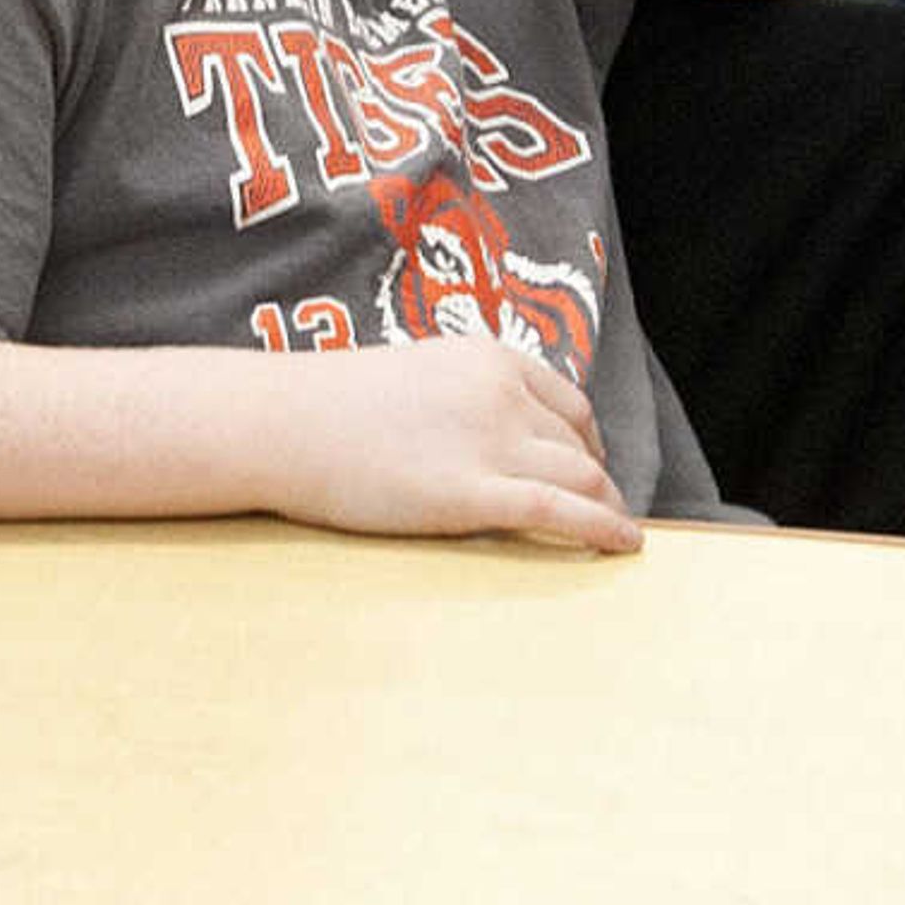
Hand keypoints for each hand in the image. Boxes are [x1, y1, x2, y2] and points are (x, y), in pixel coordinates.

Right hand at [274, 338, 641, 554]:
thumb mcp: (419, 376)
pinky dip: (602, 528)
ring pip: (581, 477)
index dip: (590, 443)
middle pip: (578, 444)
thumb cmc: (331, 407)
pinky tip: (623, 545)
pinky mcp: (470, 494)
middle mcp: (503, 394)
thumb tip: (494, 433)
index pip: (568, 404)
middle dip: (598, 481)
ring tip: (617, 533)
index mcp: (491, 359)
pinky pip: (559, 512)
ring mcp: (490, 442)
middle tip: (604, 510)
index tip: (592, 468)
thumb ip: (466, 397)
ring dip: (608, 507)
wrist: (281, 422)